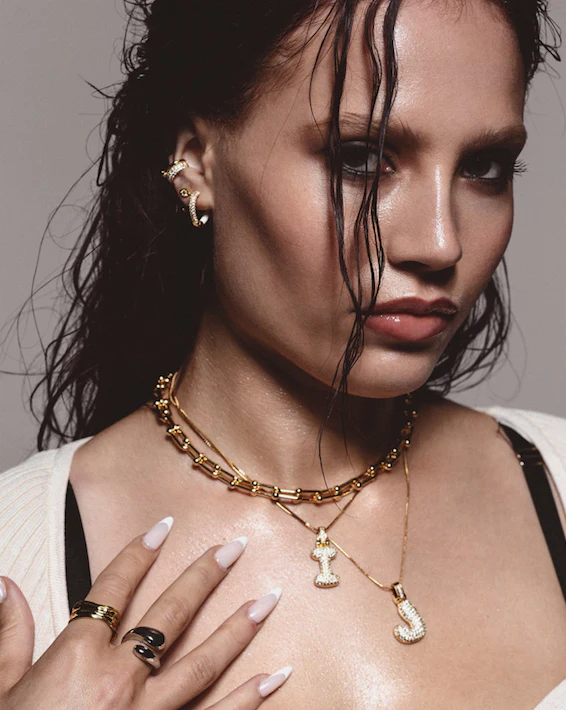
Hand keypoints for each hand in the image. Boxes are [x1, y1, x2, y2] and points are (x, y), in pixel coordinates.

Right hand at [0, 517, 290, 708]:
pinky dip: (248, 697)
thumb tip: (4, 585)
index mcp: (77, 657)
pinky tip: (274, 676)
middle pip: (170, 613)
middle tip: (234, 547)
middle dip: (204, 576)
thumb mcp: (2, 689)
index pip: (113, 588)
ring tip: (268, 599)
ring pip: (203, 660)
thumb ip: (9, 635)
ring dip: (239, 627)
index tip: (163, 526)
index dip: (138, 553)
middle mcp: (119, 678)